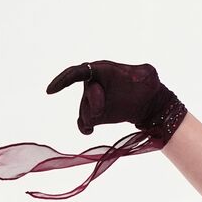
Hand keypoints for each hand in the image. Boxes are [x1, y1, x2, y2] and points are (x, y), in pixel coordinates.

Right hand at [46, 60, 176, 135]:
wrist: (149, 103)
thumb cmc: (147, 84)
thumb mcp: (149, 74)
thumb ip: (142, 72)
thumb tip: (134, 76)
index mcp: (101, 70)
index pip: (78, 72)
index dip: (64, 80)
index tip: (52, 90)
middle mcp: (93, 85)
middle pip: (85, 95)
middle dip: (91, 103)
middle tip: (99, 112)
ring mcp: (93, 101)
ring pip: (84, 110)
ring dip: (90, 116)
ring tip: (101, 116)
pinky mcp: (96, 115)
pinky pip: (83, 122)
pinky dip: (84, 127)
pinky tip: (89, 131)